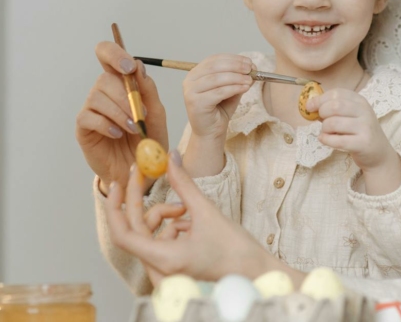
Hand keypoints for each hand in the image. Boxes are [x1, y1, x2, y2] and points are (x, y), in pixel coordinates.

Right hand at [76, 42, 167, 191]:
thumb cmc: (149, 139)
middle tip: (141, 115)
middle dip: (126, 96)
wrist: (141, 169)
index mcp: (121, 83)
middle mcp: (103, 92)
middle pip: (105, 79)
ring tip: (134, 128)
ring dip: (119, 112)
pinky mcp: (83, 127)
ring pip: (97, 97)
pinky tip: (118, 134)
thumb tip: (138, 66)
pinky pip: (89, 117)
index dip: (114, 53)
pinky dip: (107, 125)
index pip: (107, 54)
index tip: (129, 67)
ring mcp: (91, 109)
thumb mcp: (156, 113)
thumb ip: (148, 90)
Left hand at [104, 152, 305, 286]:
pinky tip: (191, 224)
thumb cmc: (235, 249)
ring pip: (150, 234)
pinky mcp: (173, 268)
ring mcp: (165, 271)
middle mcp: (160, 270)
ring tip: (187, 210)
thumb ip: (183, 183)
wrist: (254, 271)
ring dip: (164, 216)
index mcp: (164, 259)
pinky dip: (172, 227)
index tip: (119, 183)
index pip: (123, 234)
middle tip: (147, 174)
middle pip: (137, 230)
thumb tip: (170, 158)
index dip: (116, 207)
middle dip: (143, 202)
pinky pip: (161, 242)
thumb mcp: (207, 211)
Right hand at [183, 54, 253, 142]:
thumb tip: (252, 67)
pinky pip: (218, 92)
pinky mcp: (196, 103)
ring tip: (249, 80)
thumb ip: (238, 78)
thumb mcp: (231, 89)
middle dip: (235, 66)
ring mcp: (190, 92)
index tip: (249, 61)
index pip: (214, 59)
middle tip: (250, 69)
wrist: (211, 131)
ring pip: (217, 78)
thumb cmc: (220, 110)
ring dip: (236, 77)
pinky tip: (244, 88)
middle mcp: (190, 80)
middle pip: (215, 66)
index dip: (233, 58)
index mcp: (196, 73)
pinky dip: (234, 88)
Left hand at [306, 89, 400, 194]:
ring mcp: (365, 127)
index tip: (310, 107)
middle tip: (321, 121)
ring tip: (326, 132)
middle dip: (321, 113)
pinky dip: (326, 140)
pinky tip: (324, 139)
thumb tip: (310, 105)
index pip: (337, 93)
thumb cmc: (359, 132)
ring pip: (333, 123)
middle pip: (334, 106)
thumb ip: (334, 109)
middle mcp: (364, 111)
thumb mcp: (351, 116)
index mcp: (360, 101)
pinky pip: (337, 140)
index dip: (320, 99)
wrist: (379, 154)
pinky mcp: (363, 143)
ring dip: (324, 128)